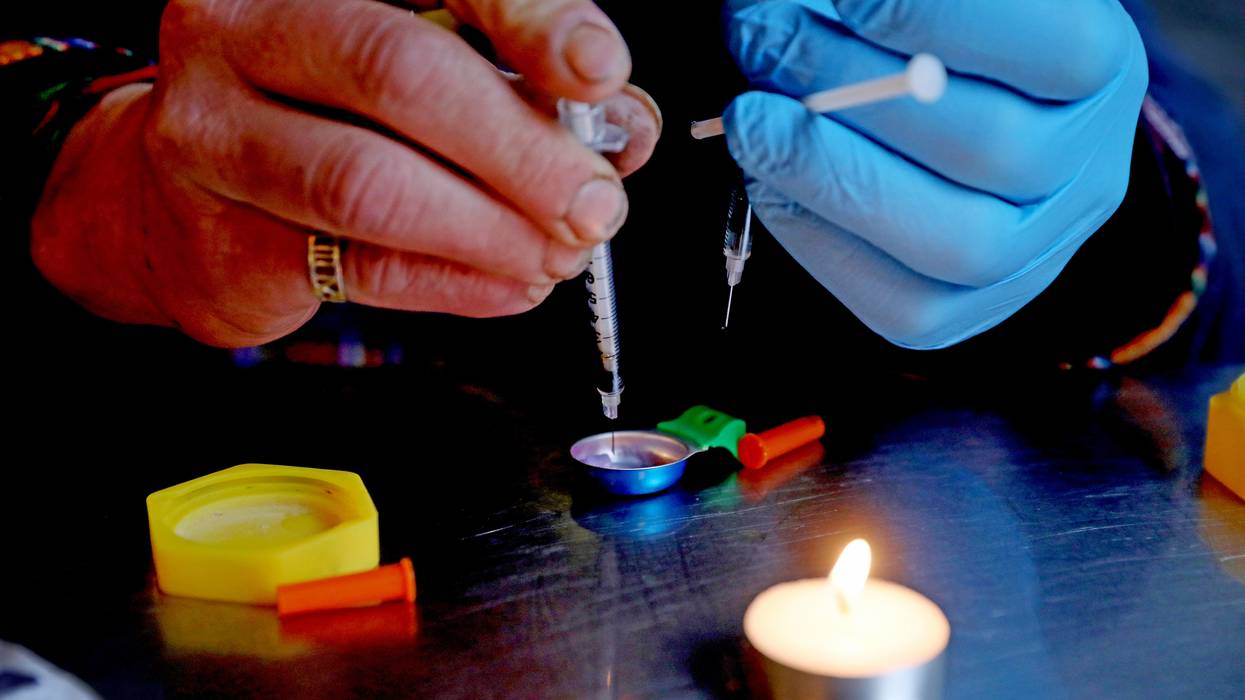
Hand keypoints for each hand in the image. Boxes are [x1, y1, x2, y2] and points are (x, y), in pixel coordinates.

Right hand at [32, 0, 660, 346]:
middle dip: (520, 147)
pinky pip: (364, 266)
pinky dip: (459, 283)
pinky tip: (514, 283)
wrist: (178, 199)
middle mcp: (242, 31)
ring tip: (560, 253)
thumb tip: (621, 128)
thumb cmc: (318, 117)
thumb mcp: (421, 73)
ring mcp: (215, 133)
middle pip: (398, 73)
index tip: (598, 72)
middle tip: (595, 202)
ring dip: (492, 229)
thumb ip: (521, 87)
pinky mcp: (222, 237)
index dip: (528, 20)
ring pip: (371, 184)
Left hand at [723, 0, 1146, 347]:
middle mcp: (1088, 166)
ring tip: (750, 118)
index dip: (938, 20)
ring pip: (960, 245)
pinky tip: (768, 183)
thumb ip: (881, 7)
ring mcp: (1037, 251)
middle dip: (851, 93)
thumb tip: (807, 14)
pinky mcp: (970, 310)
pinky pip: (909, 308)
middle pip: (993, 149)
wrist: (922, 105)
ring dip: (828, 175)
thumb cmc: (904, 33)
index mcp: (1100, 64)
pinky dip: (821, 243)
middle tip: (761, 39)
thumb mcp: (905, 7)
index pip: (1060, 49)